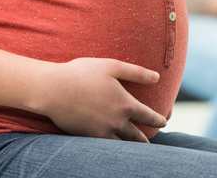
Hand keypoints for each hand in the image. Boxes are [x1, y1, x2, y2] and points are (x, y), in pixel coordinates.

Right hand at [35, 58, 166, 142]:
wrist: (53, 89)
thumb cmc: (82, 73)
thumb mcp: (113, 66)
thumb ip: (137, 73)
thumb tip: (157, 77)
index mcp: (125, 104)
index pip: (148, 116)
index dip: (158, 120)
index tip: (164, 122)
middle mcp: (116, 121)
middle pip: (136, 135)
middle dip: (144, 139)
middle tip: (149, 143)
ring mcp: (102, 131)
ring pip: (121, 144)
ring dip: (130, 147)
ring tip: (134, 149)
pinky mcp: (87, 137)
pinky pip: (104, 147)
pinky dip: (113, 149)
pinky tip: (113, 149)